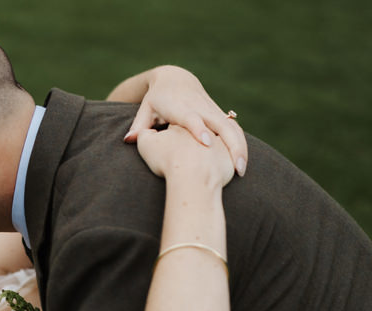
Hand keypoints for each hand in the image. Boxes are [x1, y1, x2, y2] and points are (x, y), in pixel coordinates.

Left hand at [124, 66, 247, 176]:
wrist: (175, 78)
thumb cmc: (156, 99)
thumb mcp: (146, 109)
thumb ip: (139, 125)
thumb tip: (129, 140)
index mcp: (180, 106)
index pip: (190, 117)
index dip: (198, 128)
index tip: (206, 142)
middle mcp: (200, 107)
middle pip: (219, 124)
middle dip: (230, 144)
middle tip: (235, 167)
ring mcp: (212, 110)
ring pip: (232, 127)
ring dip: (239, 147)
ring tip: (241, 171)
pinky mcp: (220, 114)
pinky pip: (234, 129)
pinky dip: (241, 144)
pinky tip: (242, 164)